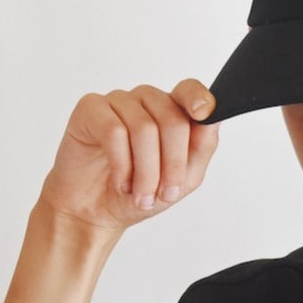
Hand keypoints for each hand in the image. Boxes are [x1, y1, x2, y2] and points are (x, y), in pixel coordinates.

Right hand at [38, 79, 219, 233]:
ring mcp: (118, 101)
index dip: (198, 99)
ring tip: (141, 194)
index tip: (203, 114)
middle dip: (172, 163)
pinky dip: (122, 164)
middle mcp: (147, 100)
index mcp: (172, 110)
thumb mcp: (183, 178)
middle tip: (164, 193)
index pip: (189, 90)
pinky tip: (121, 182)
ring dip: (146, 171)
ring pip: (143, 128)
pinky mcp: (90, 109)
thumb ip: (202, 147)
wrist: (95, 212)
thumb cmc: (139, 191)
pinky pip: (113, 131)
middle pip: (172, 119)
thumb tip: (213, 119)